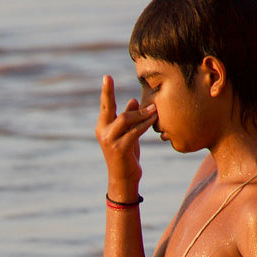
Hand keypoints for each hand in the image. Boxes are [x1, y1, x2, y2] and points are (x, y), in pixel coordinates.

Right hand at [95, 75, 156, 199]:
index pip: (105, 106)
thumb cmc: (125, 156)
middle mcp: (102, 132)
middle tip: (152, 103)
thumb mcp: (127, 135)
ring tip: (155, 110)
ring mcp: (109, 141)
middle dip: (134, 107)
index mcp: (102, 127)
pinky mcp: (120, 148)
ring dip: (142, 114)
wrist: (123, 179)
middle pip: (115, 111)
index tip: (107, 77)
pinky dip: (145, 124)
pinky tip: (153, 120)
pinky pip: (135, 131)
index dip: (107, 91)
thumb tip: (133, 100)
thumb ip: (129, 118)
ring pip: (125, 119)